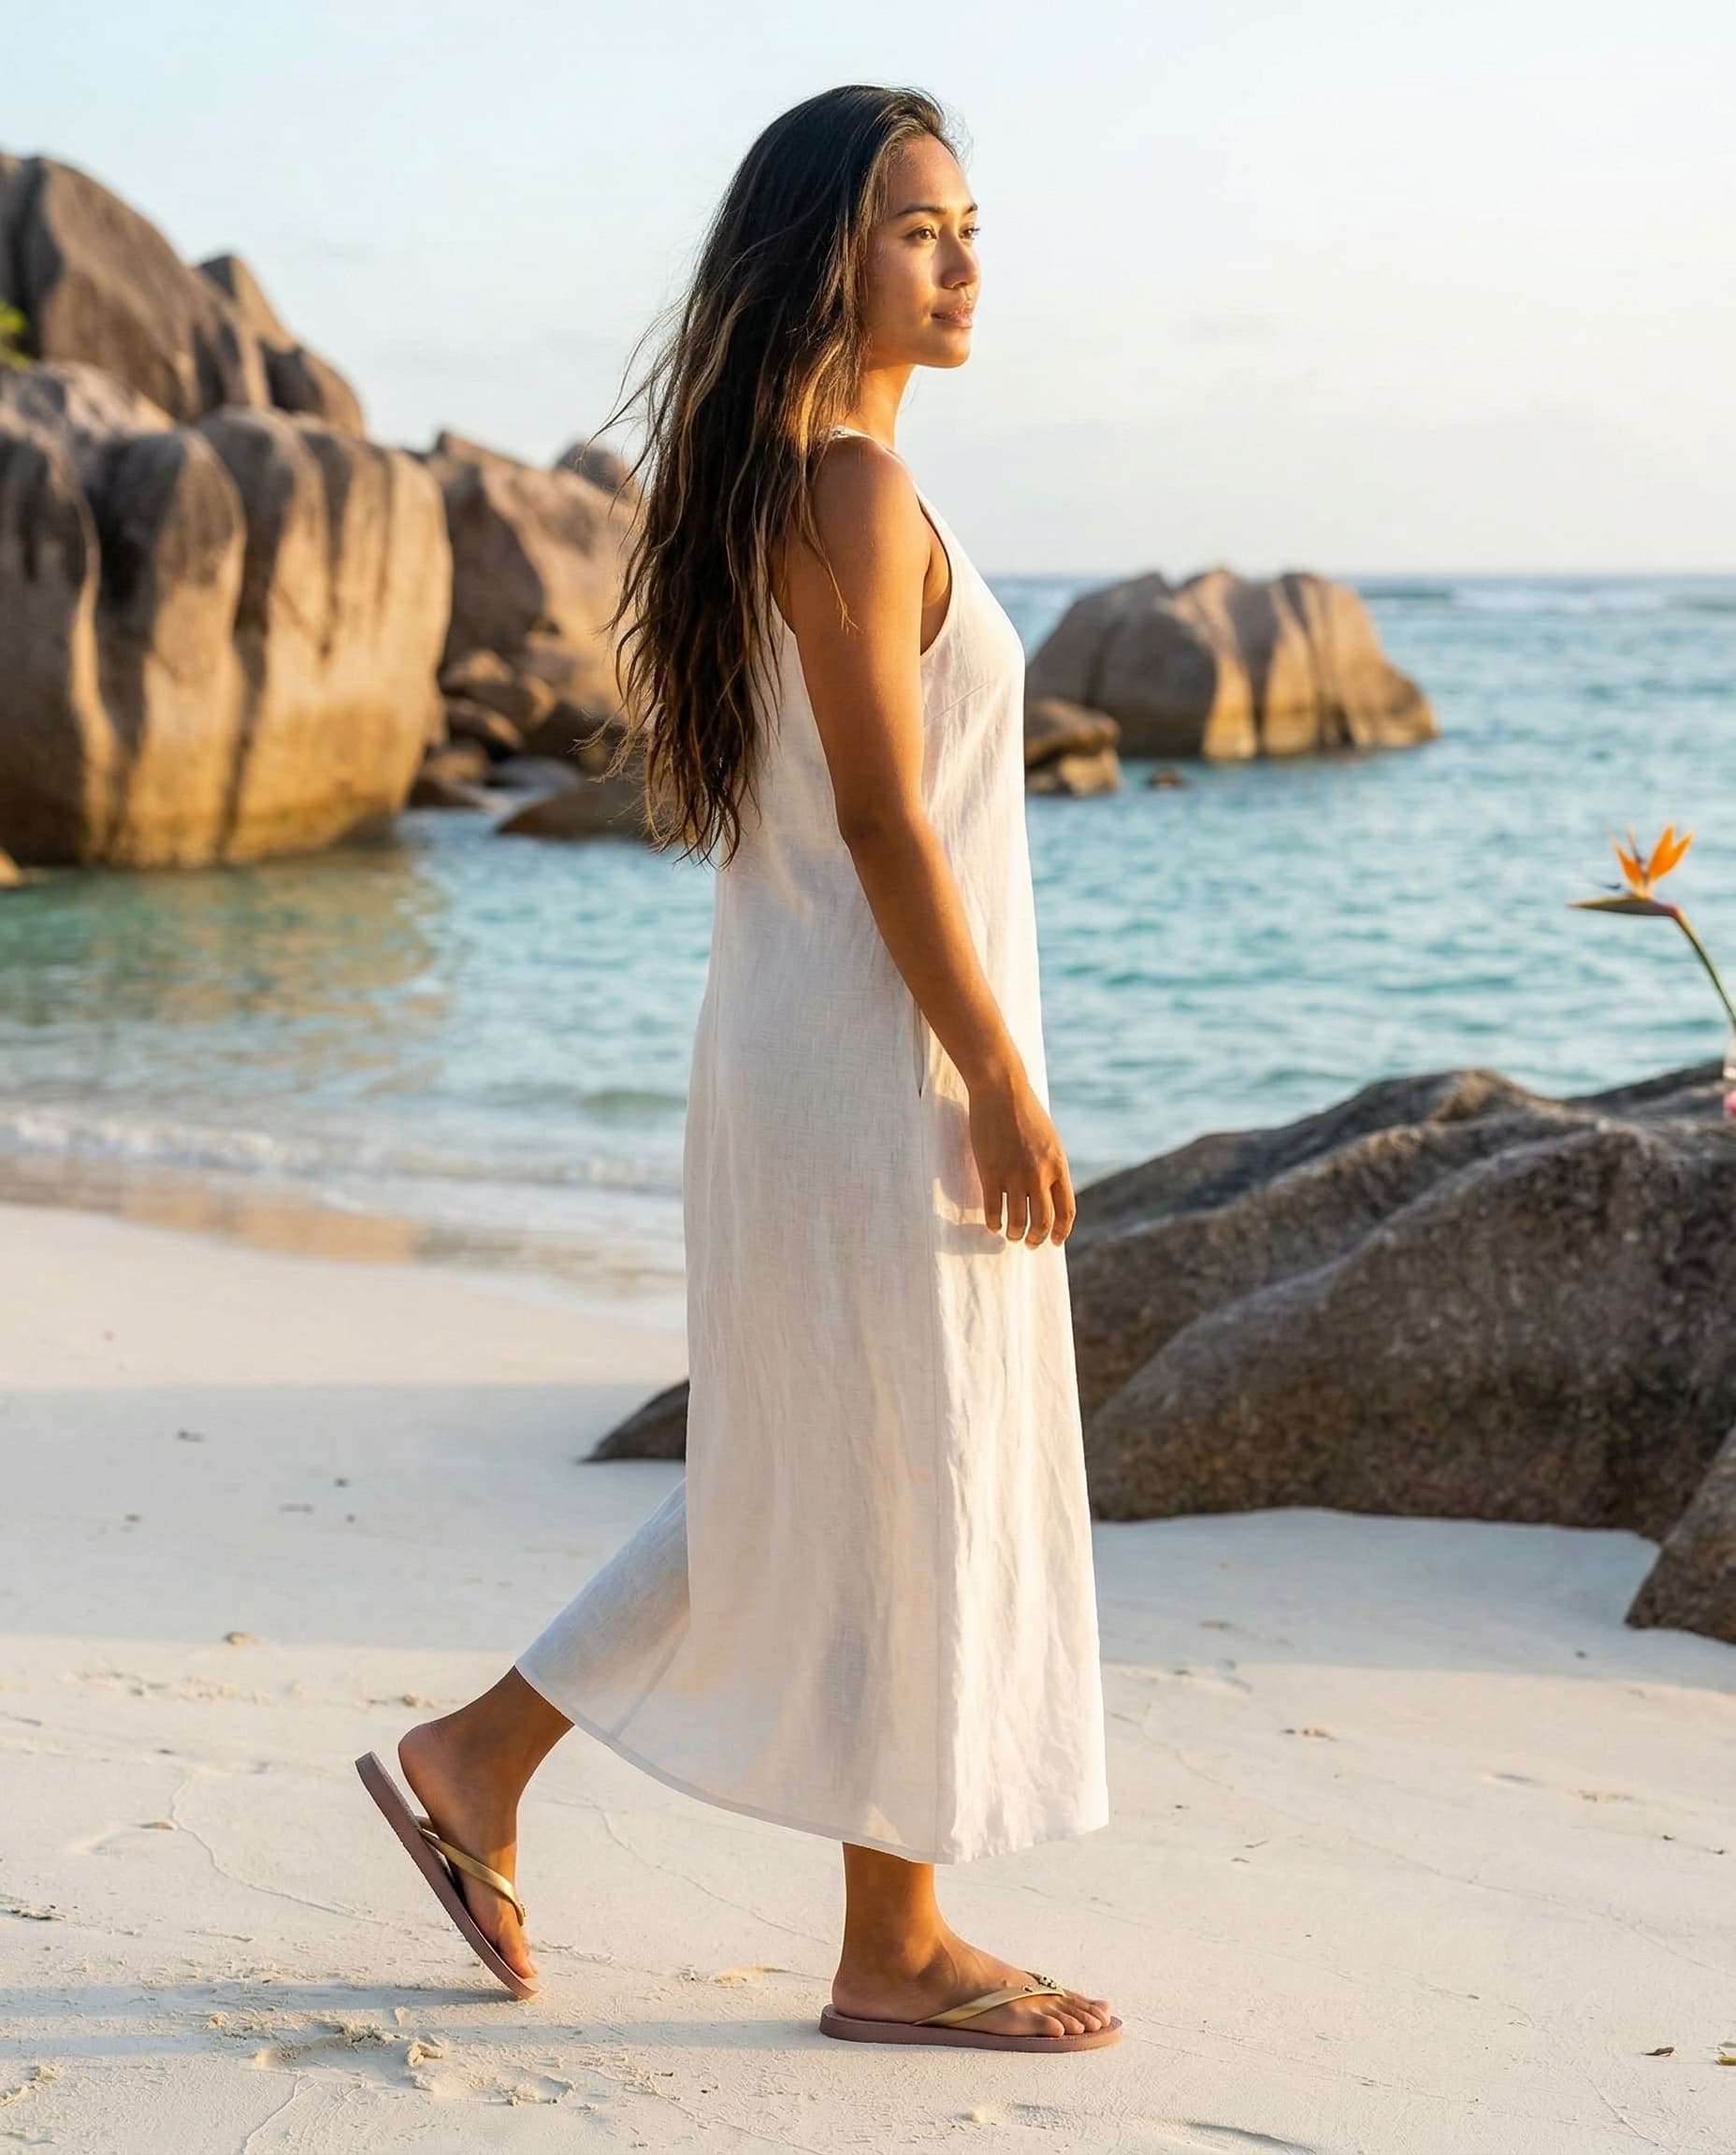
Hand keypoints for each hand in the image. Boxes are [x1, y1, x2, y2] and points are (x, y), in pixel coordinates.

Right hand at [966, 1068, 1077, 1246]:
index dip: (1061, 1232)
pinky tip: (993, 1224)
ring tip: (1012, 1235)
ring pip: (1017, 1221)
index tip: (1054, 1241)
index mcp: (1058, 1166)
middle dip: (1037, 1238)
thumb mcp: (1050, 1141)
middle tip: (1030, 1243)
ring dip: (1015, 1234)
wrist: (1001, 1091)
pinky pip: (993, 1210)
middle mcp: (1039, 1175)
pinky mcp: (990, 1172)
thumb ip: (1052, 1168)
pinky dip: (994, 1222)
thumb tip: (1049, 1196)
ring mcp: (1014, 1175)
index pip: (1066, 1211)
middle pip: (1042, 1221)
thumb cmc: (1026, 1113)